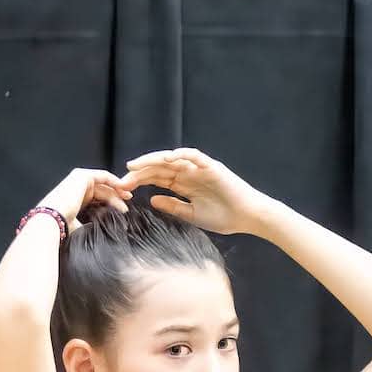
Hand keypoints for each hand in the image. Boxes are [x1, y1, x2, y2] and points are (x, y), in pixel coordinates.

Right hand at [35, 168, 131, 230]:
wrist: (51, 220)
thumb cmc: (61, 227)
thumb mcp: (78, 226)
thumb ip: (87, 225)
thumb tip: (99, 233)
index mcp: (74, 199)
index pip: (97, 198)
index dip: (111, 202)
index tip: (122, 210)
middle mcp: (75, 187)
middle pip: (102, 190)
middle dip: (116, 197)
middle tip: (127, 205)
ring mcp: (78, 180)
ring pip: (104, 184)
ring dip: (117, 191)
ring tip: (127, 200)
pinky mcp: (82, 176)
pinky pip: (103, 176)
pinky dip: (114, 181)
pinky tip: (122, 190)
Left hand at [124, 148, 266, 235]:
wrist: (248, 217)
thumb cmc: (224, 217)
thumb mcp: (191, 214)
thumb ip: (172, 206)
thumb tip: (151, 200)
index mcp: (183, 184)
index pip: (156, 178)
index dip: (139, 180)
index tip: (123, 187)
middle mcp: (189, 173)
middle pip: (160, 167)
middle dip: (140, 171)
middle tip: (123, 177)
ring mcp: (199, 168)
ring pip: (172, 159)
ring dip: (153, 160)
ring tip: (135, 165)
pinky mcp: (211, 166)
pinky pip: (193, 155)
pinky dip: (180, 154)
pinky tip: (165, 159)